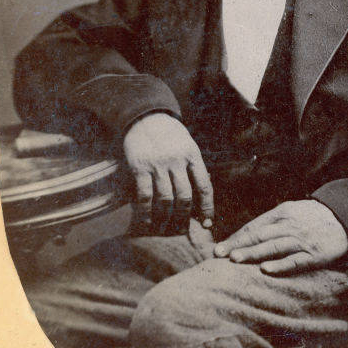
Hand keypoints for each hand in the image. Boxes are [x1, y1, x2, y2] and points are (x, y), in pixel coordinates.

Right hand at [123, 113, 213, 232]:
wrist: (145, 117)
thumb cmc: (169, 133)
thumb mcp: (187, 144)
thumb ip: (193, 166)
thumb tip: (201, 193)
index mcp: (192, 154)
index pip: (204, 185)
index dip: (207, 207)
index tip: (207, 222)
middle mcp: (177, 160)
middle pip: (185, 196)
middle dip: (184, 217)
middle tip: (182, 230)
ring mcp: (158, 164)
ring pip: (165, 198)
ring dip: (165, 218)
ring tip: (164, 229)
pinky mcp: (139, 167)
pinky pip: (145, 195)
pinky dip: (146, 212)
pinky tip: (147, 222)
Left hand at [214, 200, 347, 274]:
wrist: (344, 219)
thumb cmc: (312, 217)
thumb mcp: (291, 211)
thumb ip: (271, 222)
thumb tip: (245, 235)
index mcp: (282, 212)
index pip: (254, 226)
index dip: (236, 237)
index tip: (219, 248)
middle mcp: (290, 225)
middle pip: (260, 235)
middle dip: (239, 244)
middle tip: (220, 254)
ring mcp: (302, 240)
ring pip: (274, 246)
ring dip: (254, 253)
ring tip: (236, 259)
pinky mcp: (314, 254)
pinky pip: (295, 260)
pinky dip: (280, 265)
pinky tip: (266, 269)